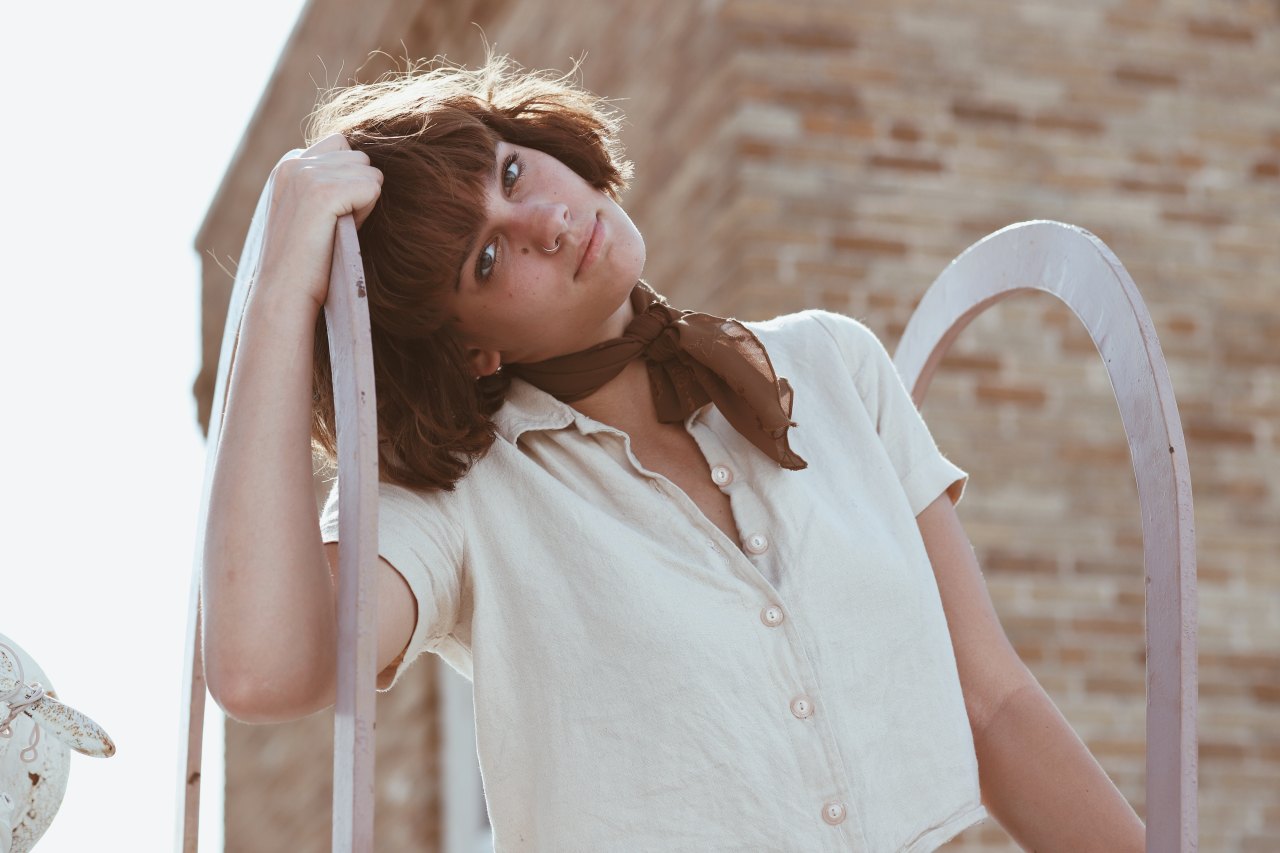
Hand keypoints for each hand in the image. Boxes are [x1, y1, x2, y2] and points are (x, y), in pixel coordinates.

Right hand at [256, 133, 383, 312]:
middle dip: (357, 189)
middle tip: (335, 226)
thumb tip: (367, 170)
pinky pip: (372, 187)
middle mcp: (294, 162)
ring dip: (364, 202)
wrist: (284, 293)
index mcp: (288, 165)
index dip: (346, 181)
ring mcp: (306, 174)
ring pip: (369, 172)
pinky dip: (367, 212)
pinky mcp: (321, 192)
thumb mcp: (309, 212)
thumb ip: (326, 184)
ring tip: (337, 230)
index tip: (326, 215)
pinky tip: (343, 231)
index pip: (341, 146)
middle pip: (359, 157)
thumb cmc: (305, 261)